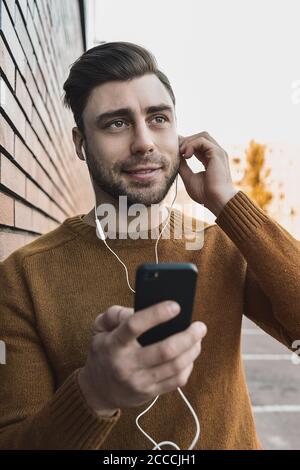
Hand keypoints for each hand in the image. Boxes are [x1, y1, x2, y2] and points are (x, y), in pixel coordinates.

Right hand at [78, 302, 206, 415]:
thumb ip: (115, 314)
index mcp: (114, 344)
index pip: (135, 326)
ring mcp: (139, 381)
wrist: (98, 390)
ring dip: (192, 350)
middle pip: (165, 350)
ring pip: (175, 366)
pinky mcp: (149, 393)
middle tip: (200, 326)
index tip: (176, 306)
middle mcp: (126, 364)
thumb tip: (140, 307)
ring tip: (198, 338)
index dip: (157, 314)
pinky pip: (176, 381)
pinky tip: (190, 355)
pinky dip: (188, 366)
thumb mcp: (100, 329)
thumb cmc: (104, 352)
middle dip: (187, 336)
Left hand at [178, 132, 237, 215]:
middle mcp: (216, 154)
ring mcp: (218, 152)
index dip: (186, 143)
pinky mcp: (217, 153)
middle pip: (201, 136)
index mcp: (210, 159)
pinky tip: (186, 156)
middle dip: (187, 140)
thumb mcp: (189, 177)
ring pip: (202, 135)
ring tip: (182, 153)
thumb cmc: (205, 194)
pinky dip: (192, 145)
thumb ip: (183, 166)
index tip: (175, 148)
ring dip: (189, 141)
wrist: (217, 201)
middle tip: (177, 151)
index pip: (199, 144)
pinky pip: (202, 141)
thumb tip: (176, 156)